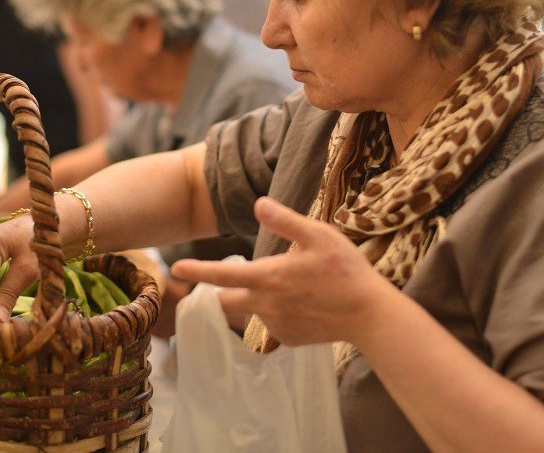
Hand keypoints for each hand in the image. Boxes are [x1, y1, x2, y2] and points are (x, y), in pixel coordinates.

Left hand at [171, 197, 392, 346]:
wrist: (369, 315)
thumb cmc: (345, 269)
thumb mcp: (318, 235)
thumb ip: (284, 221)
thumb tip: (257, 203)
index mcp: (268, 276)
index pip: (220, 275)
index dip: (195, 271)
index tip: (174, 268)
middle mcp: (266, 305)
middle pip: (224, 302)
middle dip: (216, 293)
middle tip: (224, 282)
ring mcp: (277, 326)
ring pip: (251, 312)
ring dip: (255, 301)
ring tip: (288, 288)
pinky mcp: (290, 340)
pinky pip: (274, 325)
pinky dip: (280, 314)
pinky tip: (304, 305)